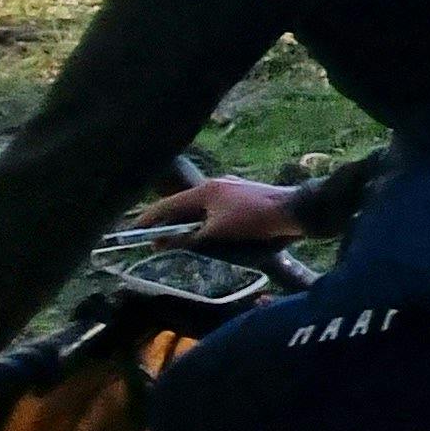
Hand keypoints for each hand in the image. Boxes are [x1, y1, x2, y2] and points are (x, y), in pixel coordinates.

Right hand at [137, 175, 304, 247]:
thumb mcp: (217, 233)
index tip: (133, 231)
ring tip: (172, 243)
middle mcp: (216, 187)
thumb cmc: (255, 219)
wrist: (296, 212)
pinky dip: (203, 226)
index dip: (150, 219)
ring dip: (186, 227)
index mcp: (206, 189)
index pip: (169, 204)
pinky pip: (214, 214)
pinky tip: (202, 238)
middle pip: (183, 207)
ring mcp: (232, 193)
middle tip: (151, 243)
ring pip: (200, 211)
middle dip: (167, 224)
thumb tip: (163, 243)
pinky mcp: (244, 202)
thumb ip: (189, 239)